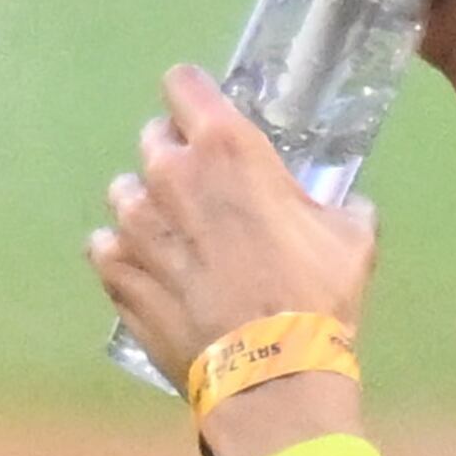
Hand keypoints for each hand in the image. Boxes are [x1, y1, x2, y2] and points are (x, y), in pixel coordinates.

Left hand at [90, 65, 375, 393]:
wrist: (270, 370)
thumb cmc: (315, 295)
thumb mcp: (349, 237)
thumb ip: (335, 205)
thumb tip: (346, 206)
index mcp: (225, 148)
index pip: (184, 84)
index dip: (193, 97)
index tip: (204, 117)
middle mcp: (169, 173)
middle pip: (154, 138)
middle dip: (175, 156)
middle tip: (202, 191)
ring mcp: (133, 222)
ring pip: (125, 191)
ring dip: (147, 207)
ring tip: (176, 240)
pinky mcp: (114, 269)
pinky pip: (106, 245)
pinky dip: (124, 254)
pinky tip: (151, 274)